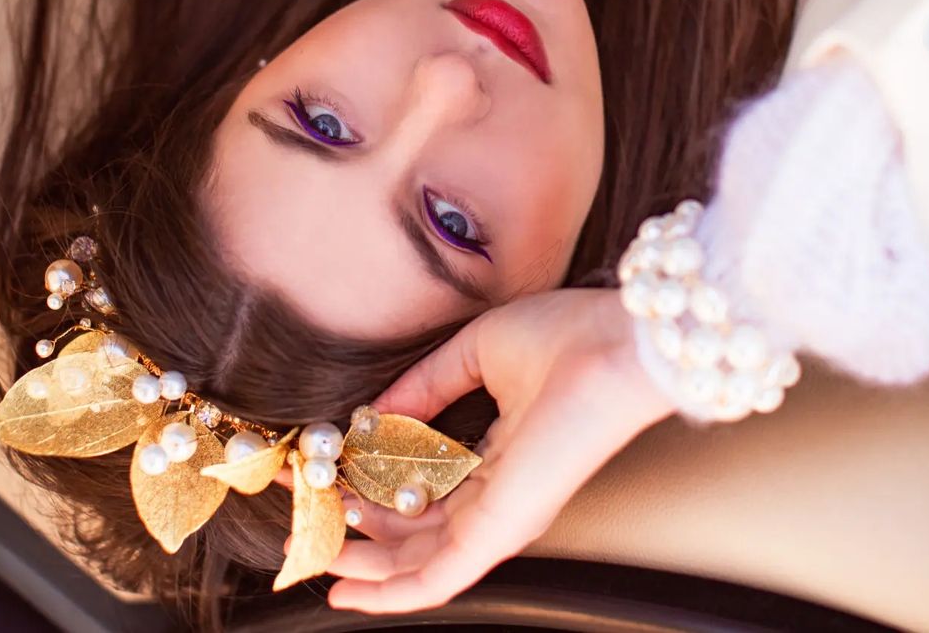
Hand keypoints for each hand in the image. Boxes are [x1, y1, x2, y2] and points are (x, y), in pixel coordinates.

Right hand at [313, 289, 673, 614]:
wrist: (618, 344)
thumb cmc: (566, 337)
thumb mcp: (477, 351)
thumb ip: (426, 384)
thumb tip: (374, 413)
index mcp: (500, 453)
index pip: (427, 485)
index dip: (374, 483)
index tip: (330, 473)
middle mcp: (500, 493)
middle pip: (417, 530)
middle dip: (359, 532)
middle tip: (311, 522)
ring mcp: (502, 515)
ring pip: (422, 562)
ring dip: (367, 565)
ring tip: (319, 554)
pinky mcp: (504, 527)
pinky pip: (442, 576)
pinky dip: (394, 592)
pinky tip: (353, 591)